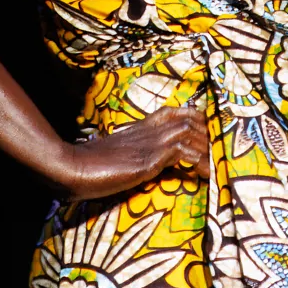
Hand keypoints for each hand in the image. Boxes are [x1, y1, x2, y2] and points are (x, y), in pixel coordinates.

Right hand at [54, 105, 210, 201]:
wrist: (71, 168)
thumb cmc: (86, 167)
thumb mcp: (113, 156)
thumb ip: (128, 154)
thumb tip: (134, 164)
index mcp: (137, 128)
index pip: (172, 112)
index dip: (193, 119)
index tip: (205, 134)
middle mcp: (146, 131)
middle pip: (188, 118)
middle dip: (207, 134)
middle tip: (216, 153)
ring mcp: (147, 144)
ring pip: (189, 131)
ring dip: (206, 148)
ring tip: (213, 166)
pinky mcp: (148, 159)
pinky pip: (183, 152)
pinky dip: (198, 162)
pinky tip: (203, 175)